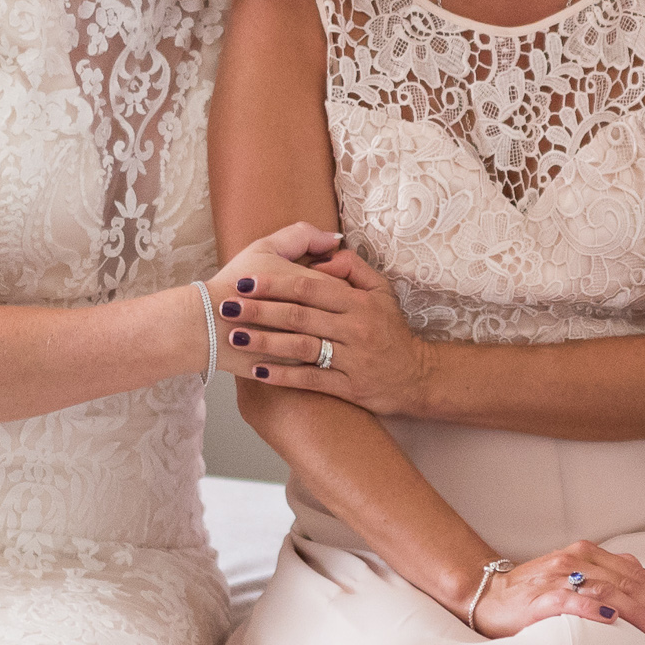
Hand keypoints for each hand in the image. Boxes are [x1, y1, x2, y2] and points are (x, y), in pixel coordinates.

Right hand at [203, 223, 344, 372]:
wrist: (205, 325)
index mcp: (313, 286)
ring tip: (309, 331)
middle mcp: (316, 318)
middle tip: (318, 311)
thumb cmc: (233, 283)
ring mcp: (307, 345)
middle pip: (343, 317)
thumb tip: (333, 239)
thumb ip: (302, 237)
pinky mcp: (294, 369)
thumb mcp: (265, 248)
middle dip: (335, 315)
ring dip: (325, 338)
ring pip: (332, 344)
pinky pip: (315, 366)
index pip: (345, 287)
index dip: (336, 286)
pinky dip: (311, 357)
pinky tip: (300, 351)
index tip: (322, 286)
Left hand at [215, 243, 425, 414]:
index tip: (246, 282)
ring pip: (302, 347)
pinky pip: (311, 380)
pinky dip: (283, 376)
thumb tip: (323, 255)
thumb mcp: (381, 291)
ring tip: (236, 337)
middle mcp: (356, 329)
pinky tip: (257, 371)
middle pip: (300, 316)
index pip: (310, 287)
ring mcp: (353, 360)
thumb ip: (352, 268)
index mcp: (359, 302)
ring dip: (265, 343)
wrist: (416, 376)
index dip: (275, 284)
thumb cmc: (390, 330)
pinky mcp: (350, 389)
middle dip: (260, 311)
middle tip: (228, 307)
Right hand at [472, 540, 644, 644]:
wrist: (487, 597)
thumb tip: (644, 604)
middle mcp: (576, 560)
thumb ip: (603, 584)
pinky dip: (594, 609)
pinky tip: (612, 620)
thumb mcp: (573, 580)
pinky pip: (573, 601)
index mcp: (587, 554)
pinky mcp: (542, 598)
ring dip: (637, 610)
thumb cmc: (534, 595)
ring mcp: (558, 578)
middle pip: (628, 581)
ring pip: (608, 590)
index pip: (635, 571)